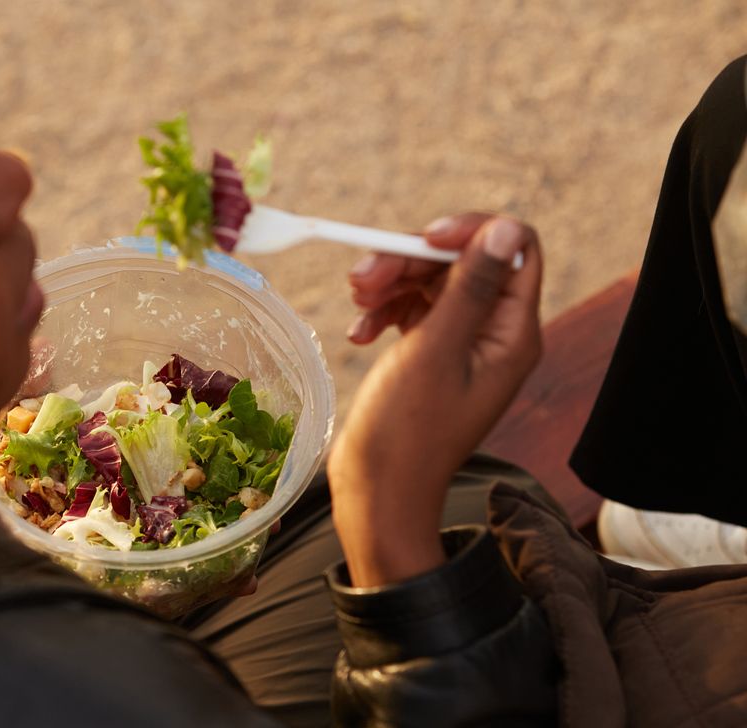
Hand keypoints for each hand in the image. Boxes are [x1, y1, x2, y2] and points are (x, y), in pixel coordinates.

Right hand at [328, 214, 542, 586]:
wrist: (378, 492)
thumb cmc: (407, 431)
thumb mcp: (437, 350)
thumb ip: (471, 287)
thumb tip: (507, 228)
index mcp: (512, 334)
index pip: (514, 250)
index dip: (470, 232)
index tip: (421, 238)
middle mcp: (494, 335)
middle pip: (462, 262)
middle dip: (411, 261)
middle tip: (361, 280)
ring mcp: (461, 344)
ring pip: (430, 282)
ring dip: (390, 283)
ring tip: (355, 302)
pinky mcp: (430, 354)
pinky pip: (411, 309)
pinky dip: (383, 310)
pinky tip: (358, 332)